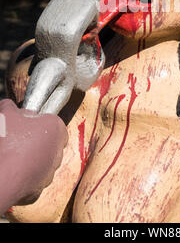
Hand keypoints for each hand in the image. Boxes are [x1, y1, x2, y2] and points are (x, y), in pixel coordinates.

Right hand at [0, 99, 67, 213]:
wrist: (1, 175)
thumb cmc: (8, 141)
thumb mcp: (7, 113)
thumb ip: (12, 107)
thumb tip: (10, 106)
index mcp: (56, 128)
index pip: (54, 123)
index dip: (39, 122)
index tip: (27, 124)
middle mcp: (57, 151)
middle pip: (48, 143)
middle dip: (35, 141)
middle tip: (17, 138)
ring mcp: (49, 173)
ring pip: (41, 163)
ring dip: (30, 160)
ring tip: (11, 155)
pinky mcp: (38, 191)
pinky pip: (31, 180)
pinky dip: (22, 177)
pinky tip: (10, 170)